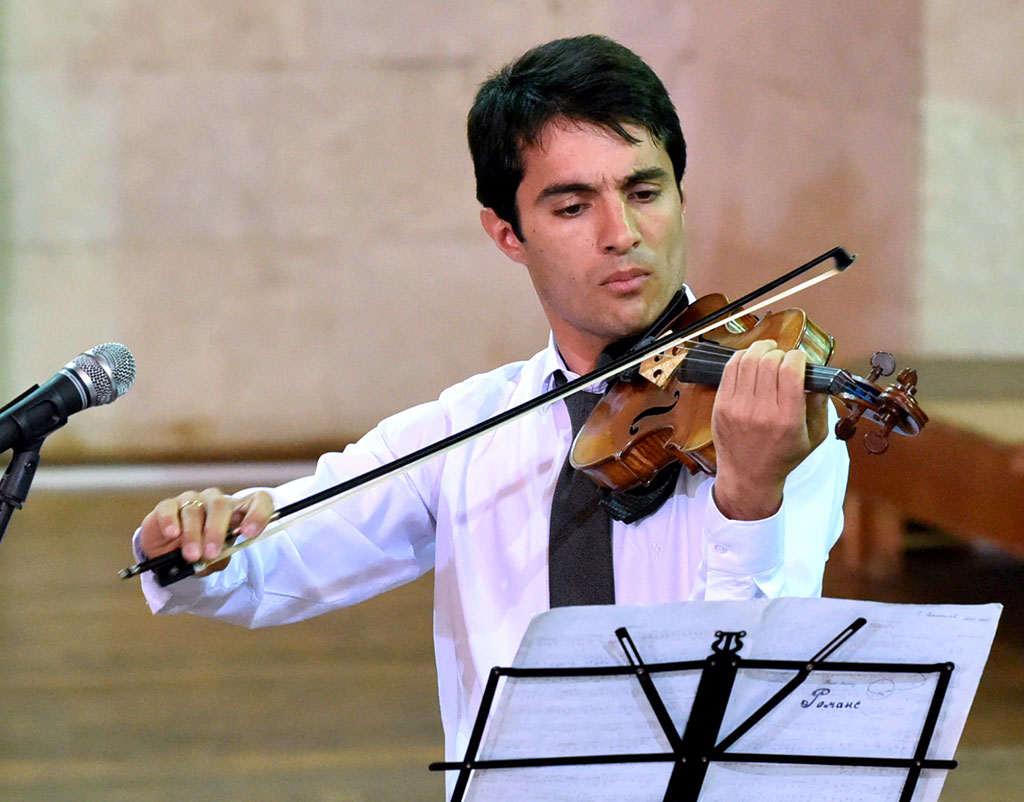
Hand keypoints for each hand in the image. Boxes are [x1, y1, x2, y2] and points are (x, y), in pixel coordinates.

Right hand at [138, 488, 273, 567]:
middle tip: (211, 553)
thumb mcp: (216, 560)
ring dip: (193, 535)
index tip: (249, 533)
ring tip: (191, 555)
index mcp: (236, 511)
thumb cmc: (202, 553)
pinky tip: (172, 534)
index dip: (257, 514)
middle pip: (220, 505)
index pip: (258, 501)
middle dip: (216, 531)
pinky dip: (171, 521)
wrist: (171, 556)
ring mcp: (191, 500)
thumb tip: (214, 558)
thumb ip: (220, 557)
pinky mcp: (167, 506)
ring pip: (194, 510)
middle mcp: (215, 501)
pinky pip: (170, 508)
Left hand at [710, 339, 827, 519]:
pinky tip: (750, 358)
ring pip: (748, 361)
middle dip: (780, 352)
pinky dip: (741, 357)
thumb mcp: (814, 437)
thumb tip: (818, 377)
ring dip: (760, 349)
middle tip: (783, 357)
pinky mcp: (721, 405)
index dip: (798, 357)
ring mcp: (737, 408)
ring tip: (768, 350)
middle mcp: (761, 412)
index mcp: (787, 419)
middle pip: (769, 362)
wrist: (748, 476)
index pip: (791, 371)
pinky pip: (730, 370)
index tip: (800, 359)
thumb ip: (820, 406)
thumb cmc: (783, 457)